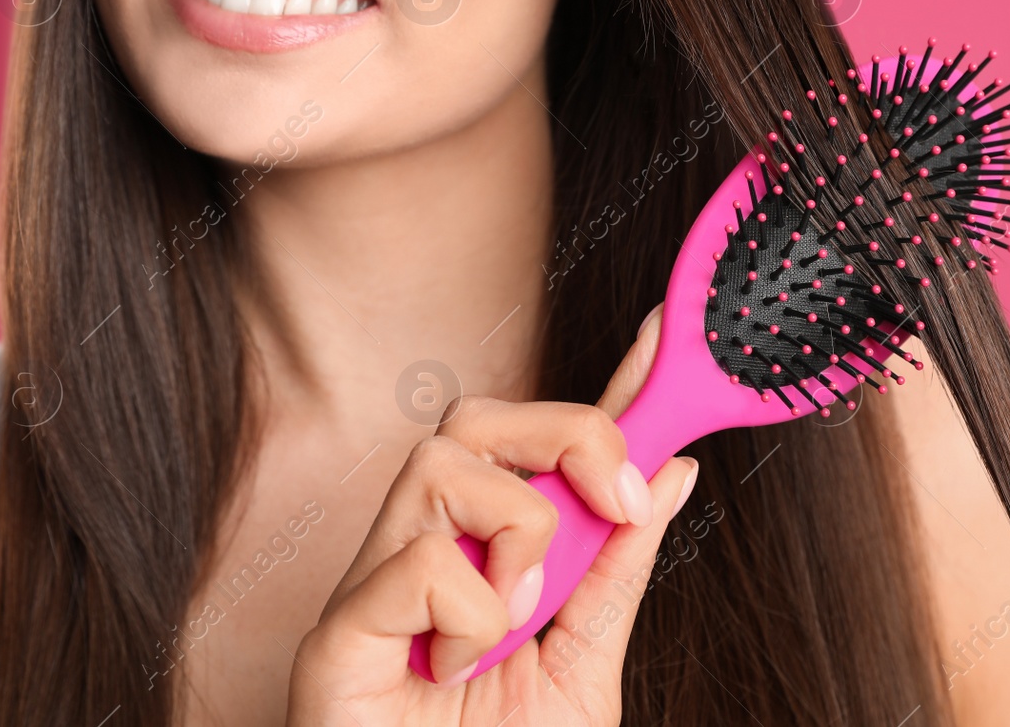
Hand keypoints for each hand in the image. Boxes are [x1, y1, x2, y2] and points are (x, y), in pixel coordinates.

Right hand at [285, 305, 695, 725]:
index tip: (663, 340)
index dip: (606, 391)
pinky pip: (418, 562)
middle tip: (613, 506)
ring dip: (515, 536)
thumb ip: (617, 572)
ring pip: (444, 464)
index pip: (545, 447)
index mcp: (492, 552)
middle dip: (565, 437)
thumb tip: (671, 474)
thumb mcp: (586, 668)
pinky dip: (469, 617)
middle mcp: (431, 548)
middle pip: (479, 418)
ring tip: (516, 620)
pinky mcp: (337, 630)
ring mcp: (378, 583)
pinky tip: (456, 669)